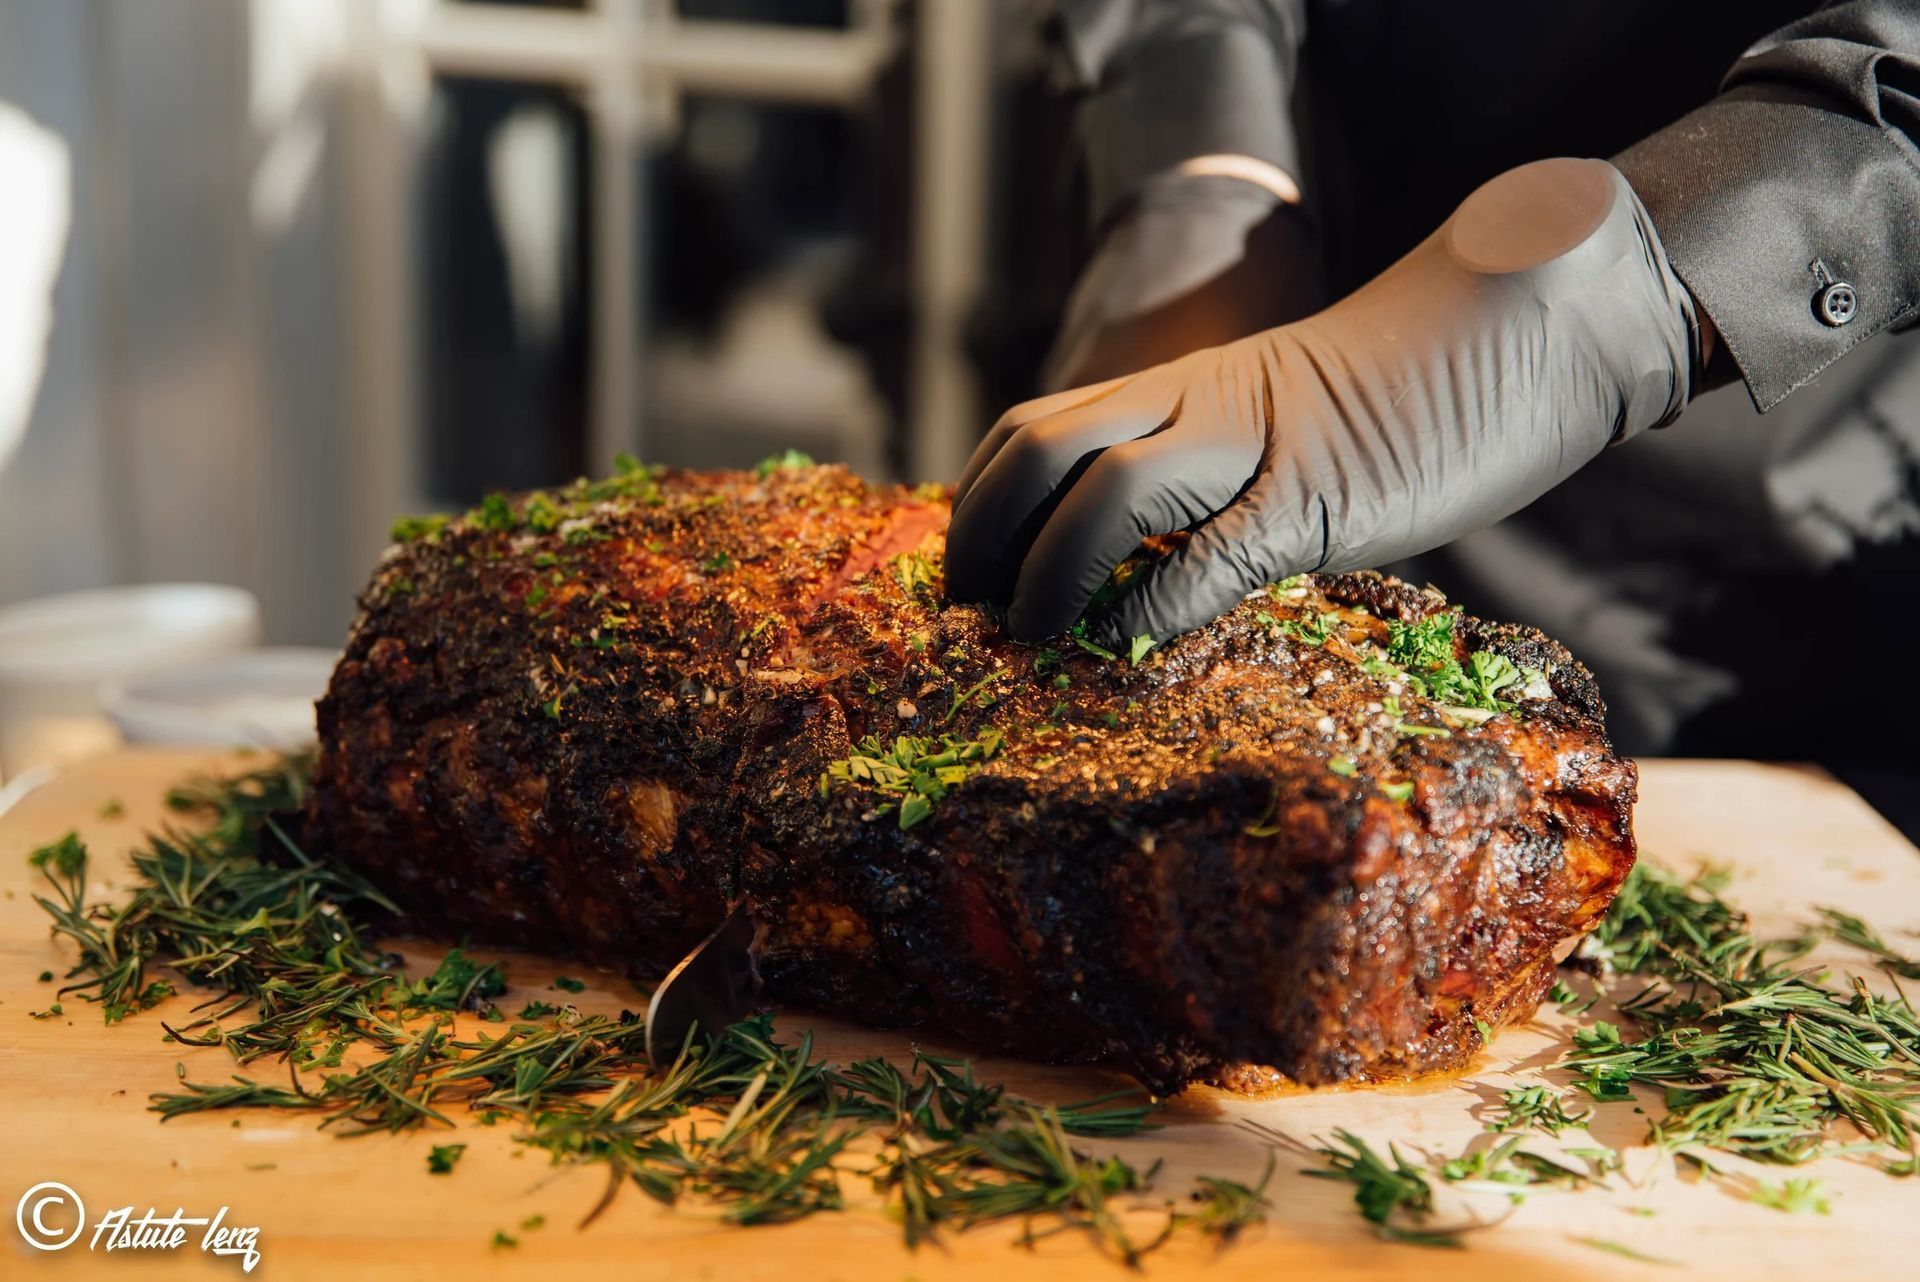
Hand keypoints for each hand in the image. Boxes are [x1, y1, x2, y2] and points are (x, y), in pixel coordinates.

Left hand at [947, 158, 1701, 642]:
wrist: (1520, 322)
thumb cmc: (1408, 392)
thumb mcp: (1278, 426)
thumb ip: (1211, 479)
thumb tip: (1147, 570)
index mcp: (1180, 388)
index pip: (1037, 427)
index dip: (980, 500)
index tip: (967, 573)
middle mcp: (1195, 403)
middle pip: (1039, 446)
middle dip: (982, 533)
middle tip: (967, 610)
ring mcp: (1253, 444)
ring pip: (1104, 487)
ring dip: (1047, 572)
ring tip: (1028, 638)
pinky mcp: (1320, 496)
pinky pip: (1211, 556)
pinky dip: (1152, 608)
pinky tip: (1125, 650)